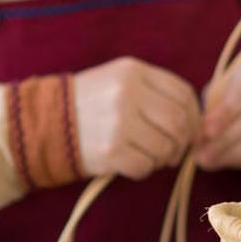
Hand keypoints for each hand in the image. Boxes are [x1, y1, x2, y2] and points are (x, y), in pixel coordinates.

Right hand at [75, 57, 200, 179]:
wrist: (44, 123)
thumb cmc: (90, 105)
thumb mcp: (120, 81)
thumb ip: (156, 93)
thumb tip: (197, 123)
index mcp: (133, 71)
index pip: (183, 94)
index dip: (193, 116)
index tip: (189, 130)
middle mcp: (127, 93)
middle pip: (178, 122)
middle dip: (181, 141)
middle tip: (171, 150)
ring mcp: (118, 123)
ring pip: (165, 147)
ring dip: (162, 158)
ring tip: (147, 155)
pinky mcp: (110, 151)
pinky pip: (145, 166)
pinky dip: (144, 170)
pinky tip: (130, 163)